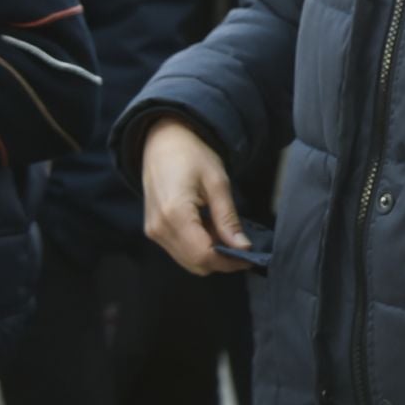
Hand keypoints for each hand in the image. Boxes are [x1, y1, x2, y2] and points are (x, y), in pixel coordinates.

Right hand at [141, 117, 252, 274]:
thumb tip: (242, 247)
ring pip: (187, 260)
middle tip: (244, 247)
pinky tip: (212, 229)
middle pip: (195, 263)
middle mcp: (159, 228)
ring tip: (228, 233)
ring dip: (210, 254)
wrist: (163, 141)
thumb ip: (228, 218)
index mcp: (174, 214)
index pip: (203, 254)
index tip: (250, 258)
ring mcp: (153, 230)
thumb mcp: (217, 183)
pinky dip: (198, 246)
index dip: (229, 262)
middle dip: (222, 261)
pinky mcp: (154, 229)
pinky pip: (179, 249)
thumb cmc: (192, 155)